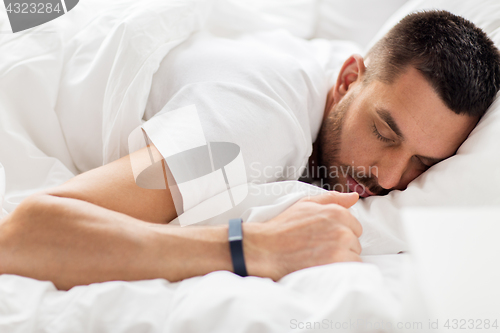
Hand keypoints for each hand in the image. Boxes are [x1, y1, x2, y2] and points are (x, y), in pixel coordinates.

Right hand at [244, 191, 361, 280]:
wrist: (266, 249)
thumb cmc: (283, 227)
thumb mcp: (305, 204)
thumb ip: (332, 199)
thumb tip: (354, 197)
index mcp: (336, 212)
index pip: (355, 227)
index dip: (340, 233)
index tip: (325, 238)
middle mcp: (342, 228)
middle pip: (355, 242)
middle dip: (342, 246)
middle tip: (319, 249)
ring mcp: (340, 247)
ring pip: (354, 257)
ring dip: (342, 260)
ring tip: (320, 259)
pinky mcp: (336, 265)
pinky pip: (351, 270)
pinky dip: (340, 271)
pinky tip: (324, 267)